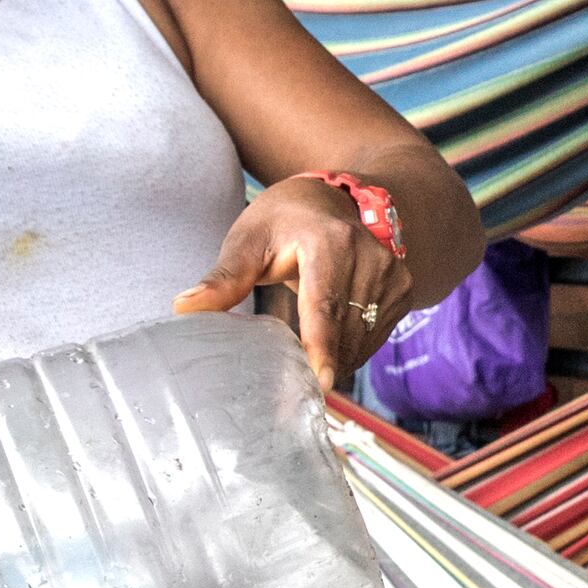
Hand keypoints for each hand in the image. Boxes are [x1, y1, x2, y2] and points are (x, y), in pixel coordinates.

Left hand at [181, 179, 414, 392]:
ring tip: (307, 363)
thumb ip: (223, 278)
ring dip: (336, 359)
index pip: (325, 303)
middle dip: (320, 362)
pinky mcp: (404, 290)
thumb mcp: (248, 239)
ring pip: (363, 339)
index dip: (323, 345)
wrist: (339, 200)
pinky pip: (375, 337)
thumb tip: (183, 308)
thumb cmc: (285, 221)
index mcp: (329, 241)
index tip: (321, 382)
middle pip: (345, 329)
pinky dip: (352, 350)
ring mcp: (393, 273)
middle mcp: (370, 256)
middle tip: (292, 388)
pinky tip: (330, 345)